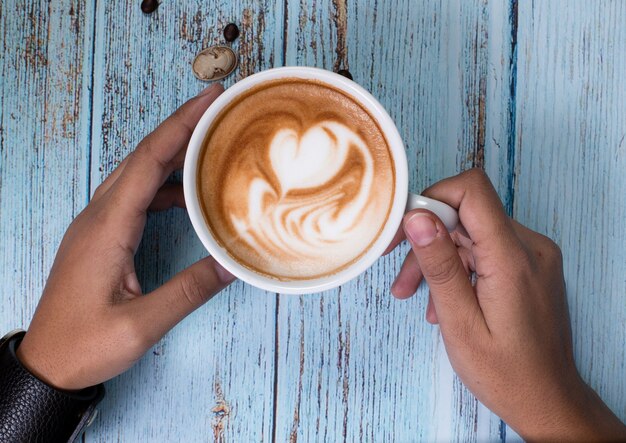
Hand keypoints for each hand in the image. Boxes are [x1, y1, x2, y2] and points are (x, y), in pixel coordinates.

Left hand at [16, 84, 235, 390]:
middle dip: (179, 127)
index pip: (148, 161)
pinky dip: (162, 186)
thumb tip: (231, 263)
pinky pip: (134, 196)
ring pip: (136, 173)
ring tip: (207, 145)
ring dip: (171, 154)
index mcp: (107, 228)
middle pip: (142, 157)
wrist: (45, 365)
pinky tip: (185, 196)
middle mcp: (98, 217)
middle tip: (216, 109)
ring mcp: (96, 225)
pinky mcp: (100, 237)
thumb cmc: (84, 345)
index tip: (210, 99)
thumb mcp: (141, 324)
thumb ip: (189, 291)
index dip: (180, 126)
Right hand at [388, 169, 625, 439]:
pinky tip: (443, 301)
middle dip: (427, 241)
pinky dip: (459, 268)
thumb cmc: (506, 373)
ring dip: (439, 259)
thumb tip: (417, 218)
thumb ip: (439, 265)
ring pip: (472, 235)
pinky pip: (486, 250)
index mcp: (513, 258)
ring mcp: (533, 256)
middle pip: (466, 216)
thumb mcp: (460, 322)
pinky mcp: (530, 266)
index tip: (406, 230)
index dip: (432, 200)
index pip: (471, 190)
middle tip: (401, 275)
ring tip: (414, 295)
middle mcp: (530, 247)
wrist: (548, 401)